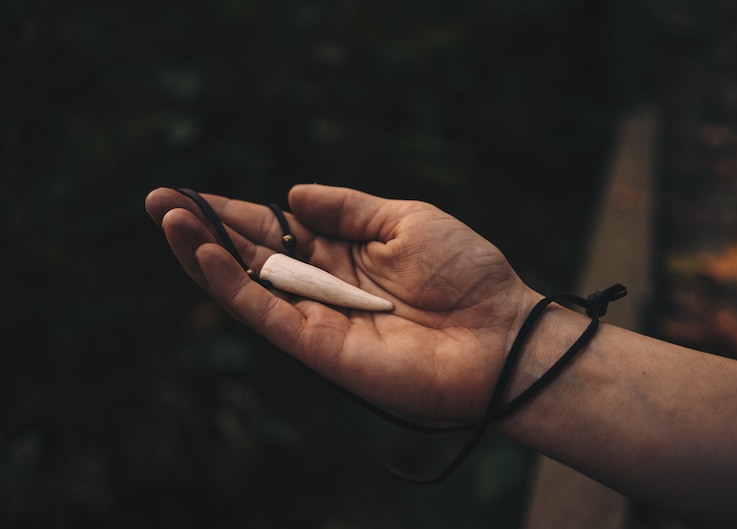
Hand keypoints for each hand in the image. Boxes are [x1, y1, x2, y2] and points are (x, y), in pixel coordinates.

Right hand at [145, 185, 537, 420]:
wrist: (497, 331)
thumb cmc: (464, 272)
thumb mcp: (405, 218)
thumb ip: (347, 208)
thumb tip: (292, 194)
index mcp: (344, 250)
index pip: (276, 228)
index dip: (235, 212)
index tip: (192, 194)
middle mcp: (324, 283)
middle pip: (252, 253)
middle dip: (206, 229)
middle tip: (159, 202)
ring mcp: (318, 316)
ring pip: (248, 284)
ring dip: (204, 254)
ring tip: (169, 220)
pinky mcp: (318, 347)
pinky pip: (267, 313)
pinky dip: (232, 285)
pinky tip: (204, 254)